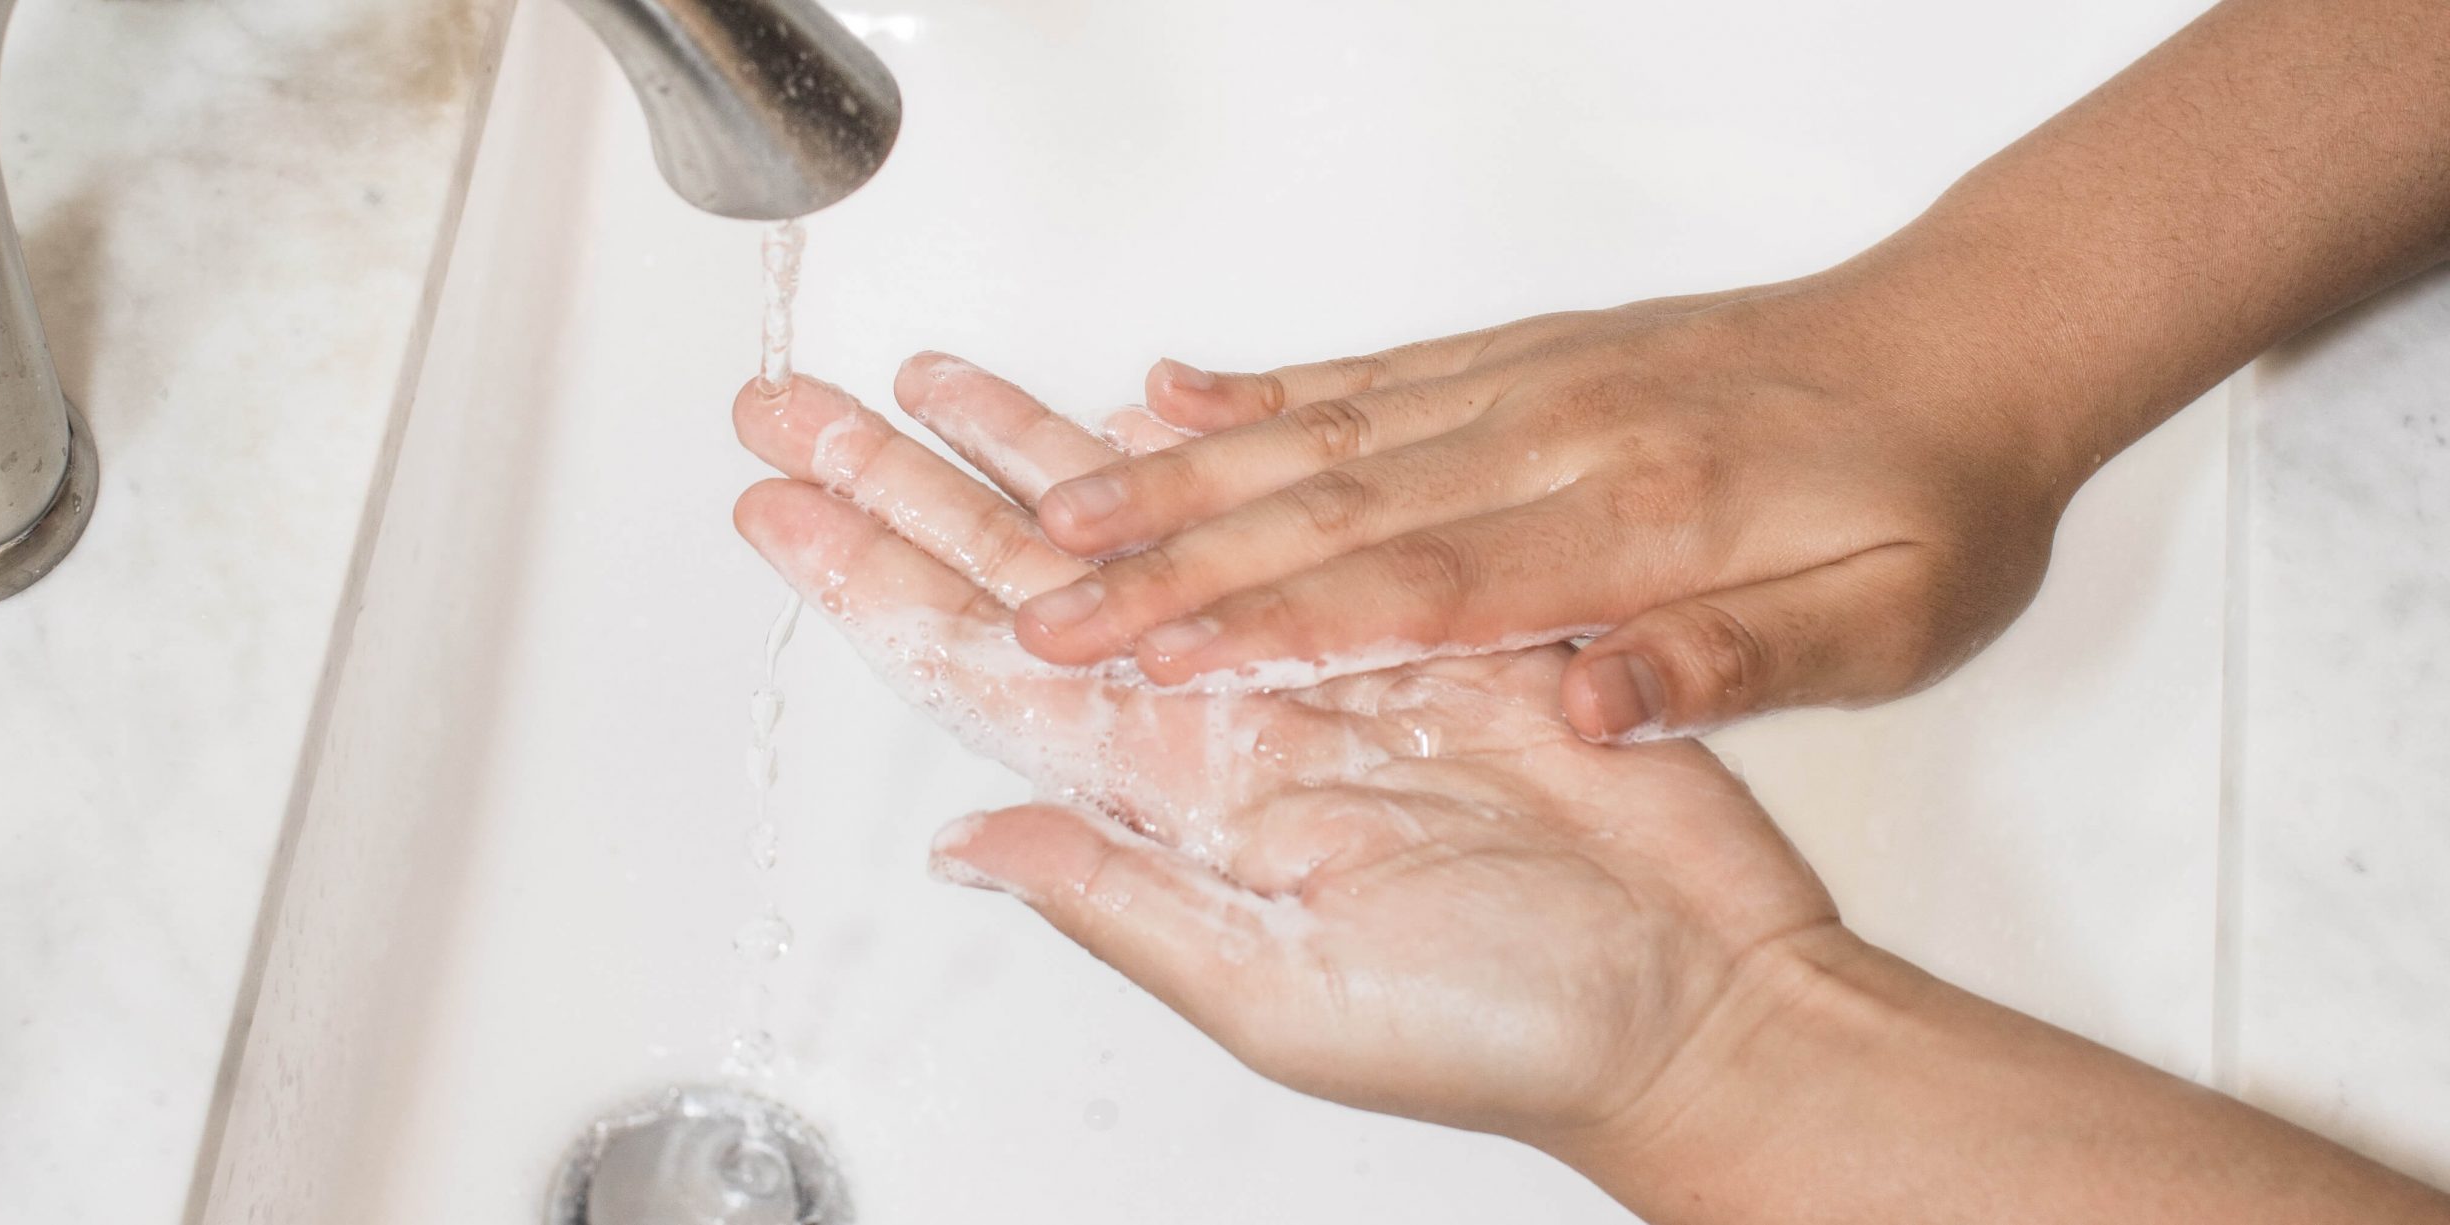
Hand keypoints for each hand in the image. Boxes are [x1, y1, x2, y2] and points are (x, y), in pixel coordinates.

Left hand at [729, 359, 1842, 1143]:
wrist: (1695, 996)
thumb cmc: (1507, 1031)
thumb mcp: (1282, 993)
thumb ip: (1120, 904)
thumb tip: (969, 843)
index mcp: (1172, 808)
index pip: (982, 672)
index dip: (874, 584)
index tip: (784, 510)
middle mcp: (1220, 721)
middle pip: (1023, 578)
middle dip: (907, 487)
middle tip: (805, 412)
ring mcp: (1309, 660)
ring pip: (1136, 524)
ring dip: (1029, 449)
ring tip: (935, 376)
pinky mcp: (1415, 615)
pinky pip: (1279, 510)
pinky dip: (1206, 456)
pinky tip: (1134, 410)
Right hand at [1008, 281, 2088, 740]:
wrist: (1971, 343)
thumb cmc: (1936, 499)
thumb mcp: (1890, 621)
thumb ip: (1738, 663)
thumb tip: (1594, 702)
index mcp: (1642, 522)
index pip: (1421, 588)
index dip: (1276, 628)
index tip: (1156, 665)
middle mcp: (1559, 435)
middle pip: (1331, 507)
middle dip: (1171, 564)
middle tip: (1044, 610)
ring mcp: (1531, 382)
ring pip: (1322, 433)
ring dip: (1180, 477)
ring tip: (1057, 513)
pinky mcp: (1524, 354)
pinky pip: (1368, 370)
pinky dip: (1260, 389)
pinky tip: (1172, 398)